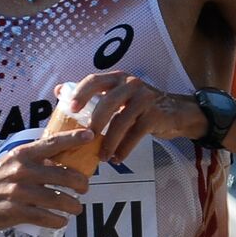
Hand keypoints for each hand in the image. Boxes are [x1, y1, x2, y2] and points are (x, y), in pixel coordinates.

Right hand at [0, 128, 95, 229]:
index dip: (73, 138)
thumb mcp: (14, 160)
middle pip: (63, 175)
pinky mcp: (16, 211)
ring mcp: (20, 192)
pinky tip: (62, 221)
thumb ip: (36, 158)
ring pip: (57, 199)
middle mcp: (23, 170)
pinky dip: (58, 220)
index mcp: (24, 154)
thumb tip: (65, 156)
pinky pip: (45, 217)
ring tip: (77, 208)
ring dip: (72, 205)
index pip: (53, 143)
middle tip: (85, 188)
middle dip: (80, 183)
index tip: (90, 136)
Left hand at [67, 71, 204, 160]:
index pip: (94, 80)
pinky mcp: (155, 115)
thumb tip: (59, 91)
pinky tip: (117, 158)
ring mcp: (145, 99)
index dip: (80, 93)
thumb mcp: (118, 95)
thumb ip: (93, 94)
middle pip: (107, 102)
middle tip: (84, 138)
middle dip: (94, 122)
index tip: (70, 108)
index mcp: (117, 78)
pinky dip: (124, 149)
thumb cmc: (140, 106)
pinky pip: (135, 134)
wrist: (176, 112)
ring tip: (102, 157)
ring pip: (121, 122)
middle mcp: (131, 84)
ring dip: (109, 142)